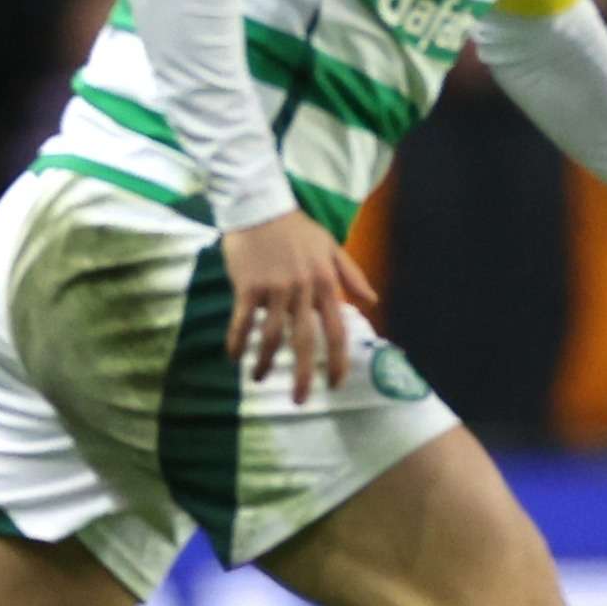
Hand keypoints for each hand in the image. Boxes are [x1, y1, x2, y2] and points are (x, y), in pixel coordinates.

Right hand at [221, 210, 380, 404]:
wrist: (260, 205)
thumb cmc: (297, 228)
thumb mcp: (331, 247)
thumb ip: (351, 275)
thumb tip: (373, 300)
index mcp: (325, 284)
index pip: (336, 330)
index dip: (336, 360)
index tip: (334, 383)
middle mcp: (303, 290)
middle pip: (306, 341)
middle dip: (303, 375)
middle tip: (300, 400)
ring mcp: (275, 289)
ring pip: (272, 336)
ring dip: (266, 362)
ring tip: (260, 379)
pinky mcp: (248, 286)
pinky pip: (243, 321)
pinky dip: (238, 342)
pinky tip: (234, 357)